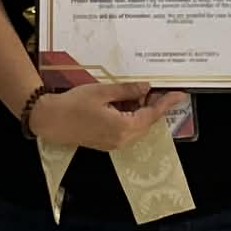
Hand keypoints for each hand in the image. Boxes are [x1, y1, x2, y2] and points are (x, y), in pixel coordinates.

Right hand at [29, 81, 188, 151]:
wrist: (50, 120)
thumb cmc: (74, 103)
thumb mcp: (102, 91)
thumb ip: (127, 90)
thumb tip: (147, 87)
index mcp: (123, 127)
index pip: (151, 115)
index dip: (166, 103)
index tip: (180, 95)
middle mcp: (122, 139)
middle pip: (146, 122)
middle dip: (152, 104)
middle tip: (157, 87)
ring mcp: (114, 143)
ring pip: (136, 125)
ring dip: (139, 109)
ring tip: (137, 90)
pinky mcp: (107, 142)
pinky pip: (126, 128)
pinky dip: (129, 115)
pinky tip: (124, 101)